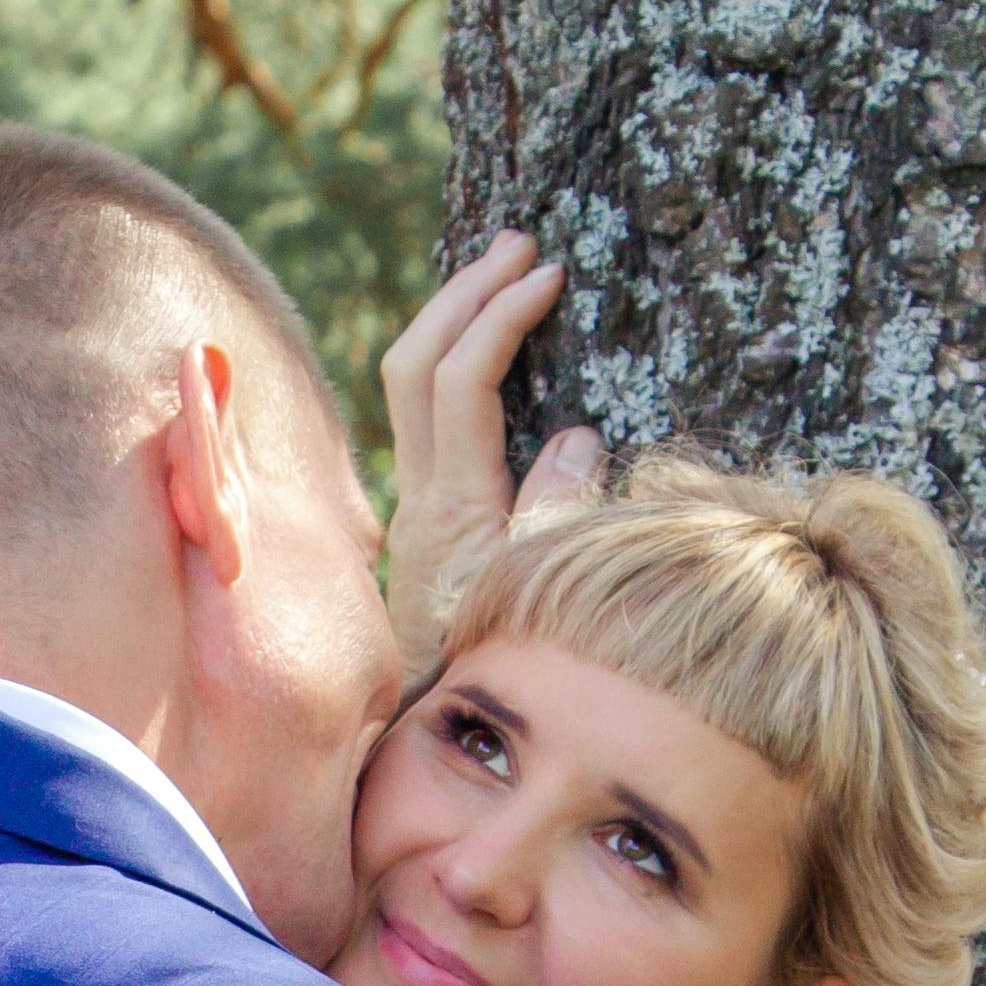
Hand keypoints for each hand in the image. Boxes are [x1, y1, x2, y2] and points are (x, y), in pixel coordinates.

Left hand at [378, 231, 607, 656]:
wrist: (418, 743)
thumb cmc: (491, 676)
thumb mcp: (537, 601)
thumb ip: (558, 517)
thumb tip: (577, 435)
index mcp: (451, 505)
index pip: (462, 379)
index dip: (502, 315)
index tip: (550, 275)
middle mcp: (417, 495)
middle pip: (414, 359)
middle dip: (466, 290)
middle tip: (519, 243)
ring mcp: (410, 504)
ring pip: (408, 382)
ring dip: (452, 317)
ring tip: (502, 273)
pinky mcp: (418, 518)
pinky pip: (421, 415)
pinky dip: (451, 363)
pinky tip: (483, 351)